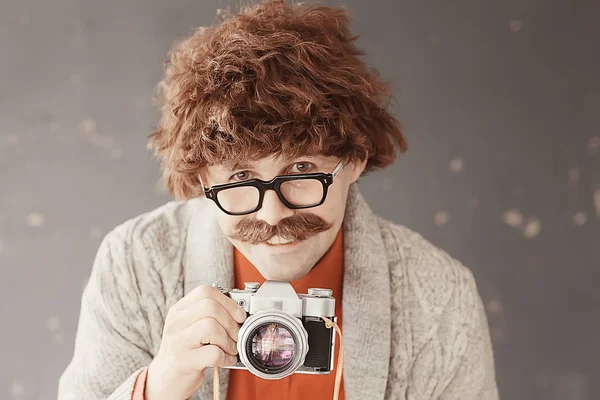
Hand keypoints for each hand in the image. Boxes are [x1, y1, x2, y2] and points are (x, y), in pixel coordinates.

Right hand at [145, 284, 246, 399]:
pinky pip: (213, 353)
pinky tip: (226, 360)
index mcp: (179, 310)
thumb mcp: (191, 327)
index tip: (239, 315)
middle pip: (210, 307)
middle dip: (231, 322)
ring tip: (230, 348)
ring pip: (211, 327)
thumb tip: (239, 312)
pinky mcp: (183, 362)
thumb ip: (209, 315)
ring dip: (228, 340)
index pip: (205, 292)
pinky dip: (226, 357)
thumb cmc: (185, 351)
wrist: (165, 380)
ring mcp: (177, 342)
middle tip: (236, 335)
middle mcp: (175, 322)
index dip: (228, 302)